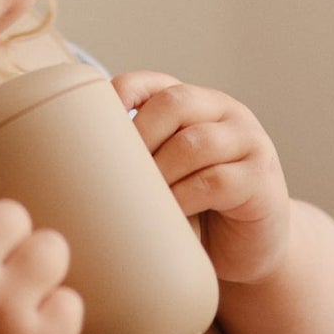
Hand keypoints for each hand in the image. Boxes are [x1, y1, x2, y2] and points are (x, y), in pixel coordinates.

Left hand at [112, 72, 291, 285]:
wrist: (251, 249)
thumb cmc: (198, 212)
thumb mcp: (168, 178)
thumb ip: (140, 161)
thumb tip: (72, 170)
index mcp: (196, 104)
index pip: (154, 83)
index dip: (123, 94)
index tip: (94, 121)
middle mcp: (225, 112)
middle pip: (175, 102)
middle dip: (140, 135)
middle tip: (116, 172)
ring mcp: (248, 142)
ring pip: (196, 141)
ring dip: (161, 170)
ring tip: (141, 198)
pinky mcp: (261, 179)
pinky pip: (217, 180)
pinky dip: (185, 197)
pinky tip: (170, 213)